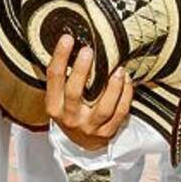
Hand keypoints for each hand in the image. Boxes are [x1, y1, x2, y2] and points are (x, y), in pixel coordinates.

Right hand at [45, 35, 133, 151]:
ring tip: (118, 68)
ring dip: (112, 86)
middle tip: (88, 50)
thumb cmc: (71, 111)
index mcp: (54, 106)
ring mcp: (89, 127)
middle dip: (81, 70)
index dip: (60, 57)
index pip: (54, 78)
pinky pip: (119, 113)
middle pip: (74, 92)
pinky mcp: (107, 133)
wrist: (82, 142)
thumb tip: (72, 42)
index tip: (67, 39)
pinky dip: (125, 96)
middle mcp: (70, 117)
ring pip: (103, 107)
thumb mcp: (59, 98)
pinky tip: (126, 81)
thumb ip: (64, 77)